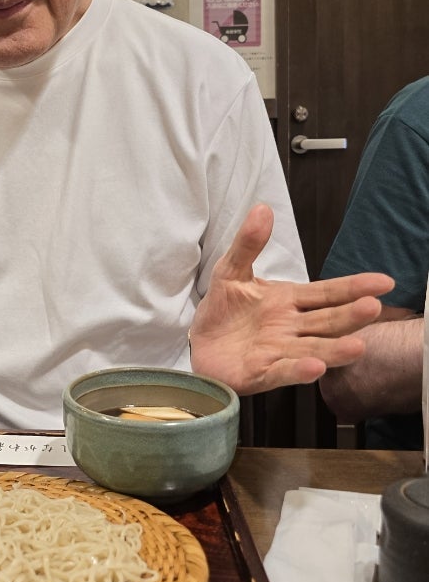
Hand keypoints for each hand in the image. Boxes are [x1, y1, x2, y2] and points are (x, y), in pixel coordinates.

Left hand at [189, 204, 394, 394]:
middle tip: (373, 307)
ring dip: (334, 349)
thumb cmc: (223, 308)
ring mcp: (279, 351)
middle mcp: (292, 327)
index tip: (383, 282)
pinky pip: (282, 371)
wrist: (198, 342)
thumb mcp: (231, 270)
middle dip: (350, 316)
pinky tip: (315, 367)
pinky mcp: (261, 373)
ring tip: (357, 346)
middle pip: (326, 321)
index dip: (353, 288)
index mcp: (289, 301)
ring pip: (313, 349)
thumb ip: (248, 244)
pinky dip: (298, 371)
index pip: (327, 293)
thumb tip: (263, 208)